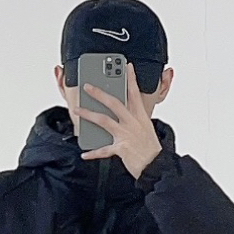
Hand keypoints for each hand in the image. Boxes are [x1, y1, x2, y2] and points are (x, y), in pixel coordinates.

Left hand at [76, 61, 161, 179]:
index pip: (135, 94)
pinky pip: (103, 150)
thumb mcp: (146, 130)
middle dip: (99, 93)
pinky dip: (93, 153)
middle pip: (114, 103)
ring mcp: (126, 135)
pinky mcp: (121, 149)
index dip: (131, 79)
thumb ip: (135, 120)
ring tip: (77, 110)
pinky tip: (84, 153)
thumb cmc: (150, 150)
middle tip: (87, 86)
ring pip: (104, 120)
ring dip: (88, 114)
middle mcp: (132, 123)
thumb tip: (122, 114)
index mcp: (140, 117)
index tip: (127, 66)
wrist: (155, 167)